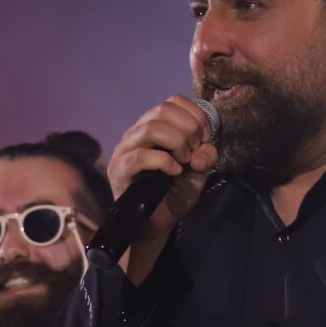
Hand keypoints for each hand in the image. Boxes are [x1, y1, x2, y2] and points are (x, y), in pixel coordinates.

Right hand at [107, 95, 218, 274]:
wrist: (156, 225)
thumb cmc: (173, 195)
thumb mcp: (198, 174)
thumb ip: (205, 157)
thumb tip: (205, 149)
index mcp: (155, 127)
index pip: (173, 101)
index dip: (195, 115)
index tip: (206, 137)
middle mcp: (137, 133)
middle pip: (162, 110)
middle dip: (188, 128)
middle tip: (195, 150)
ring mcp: (125, 150)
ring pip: (150, 129)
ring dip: (176, 142)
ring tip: (185, 161)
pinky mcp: (119, 170)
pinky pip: (139, 157)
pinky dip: (163, 161)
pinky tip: (175, 172)